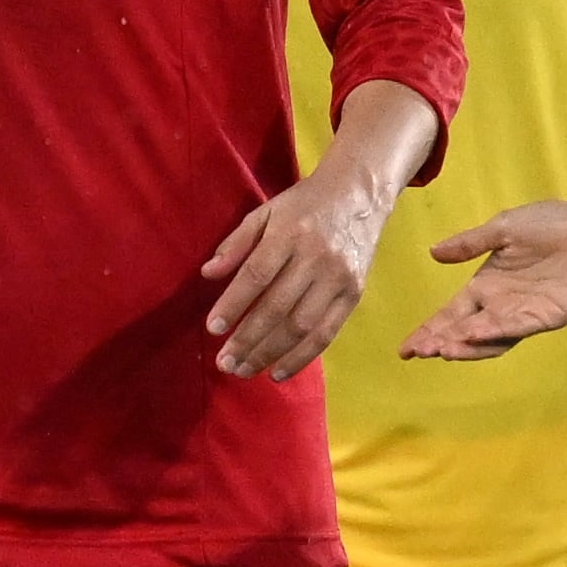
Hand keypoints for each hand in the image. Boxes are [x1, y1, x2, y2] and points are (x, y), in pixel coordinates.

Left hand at [200, 155, 392, 378]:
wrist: (359, 194)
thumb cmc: (304, 205)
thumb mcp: (266, 211)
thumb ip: (236, 243)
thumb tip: (207, 273)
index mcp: (289, 233)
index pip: (256, 275)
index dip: (233, 305)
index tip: (212, 330)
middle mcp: (316, 257)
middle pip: (277, 307)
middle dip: (248, 339)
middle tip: (224, 362)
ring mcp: (338, 278)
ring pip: (301, 326)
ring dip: (270, 354)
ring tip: (244, 370)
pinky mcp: (353, 294)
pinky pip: (326, 333)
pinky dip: (301, 357)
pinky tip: (278, 372)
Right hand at [404, 194, 566, 360]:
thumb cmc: (551, 223)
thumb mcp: (502, 229)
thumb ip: (469, 244)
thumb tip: (433, 253)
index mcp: (486, 287)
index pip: (451, 315)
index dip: (429, 330)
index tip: (406, 347)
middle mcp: (501, 306)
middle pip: (463, 332)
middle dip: (439, 342)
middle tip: (416, 352)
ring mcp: (523, 315)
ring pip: (487, 339)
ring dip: (464, 346)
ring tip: (440, 349)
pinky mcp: (546, 317)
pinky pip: (515, 329)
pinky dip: (492, 333)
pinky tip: (473, 333)